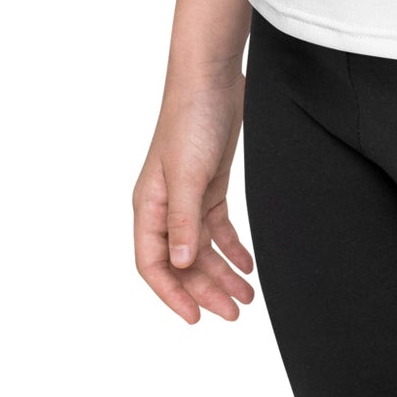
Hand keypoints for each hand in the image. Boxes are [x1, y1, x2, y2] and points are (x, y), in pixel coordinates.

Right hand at [132, 67, 255, 324]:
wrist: (213, 77)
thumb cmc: (191, 120)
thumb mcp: (187, 174)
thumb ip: (183, 221)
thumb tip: (182, 264)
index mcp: (149, 206)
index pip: (153, 264)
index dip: (172, 294)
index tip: (195, 318)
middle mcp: (165, 206)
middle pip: (183, 261)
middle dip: (206, 290)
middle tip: (234, 312)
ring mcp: (188, 196)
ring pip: (202, 248)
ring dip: (222, 273)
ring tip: (246, 296)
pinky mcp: (210, 184)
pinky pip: (218, 227)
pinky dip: (231, 247)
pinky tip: (246, 264)